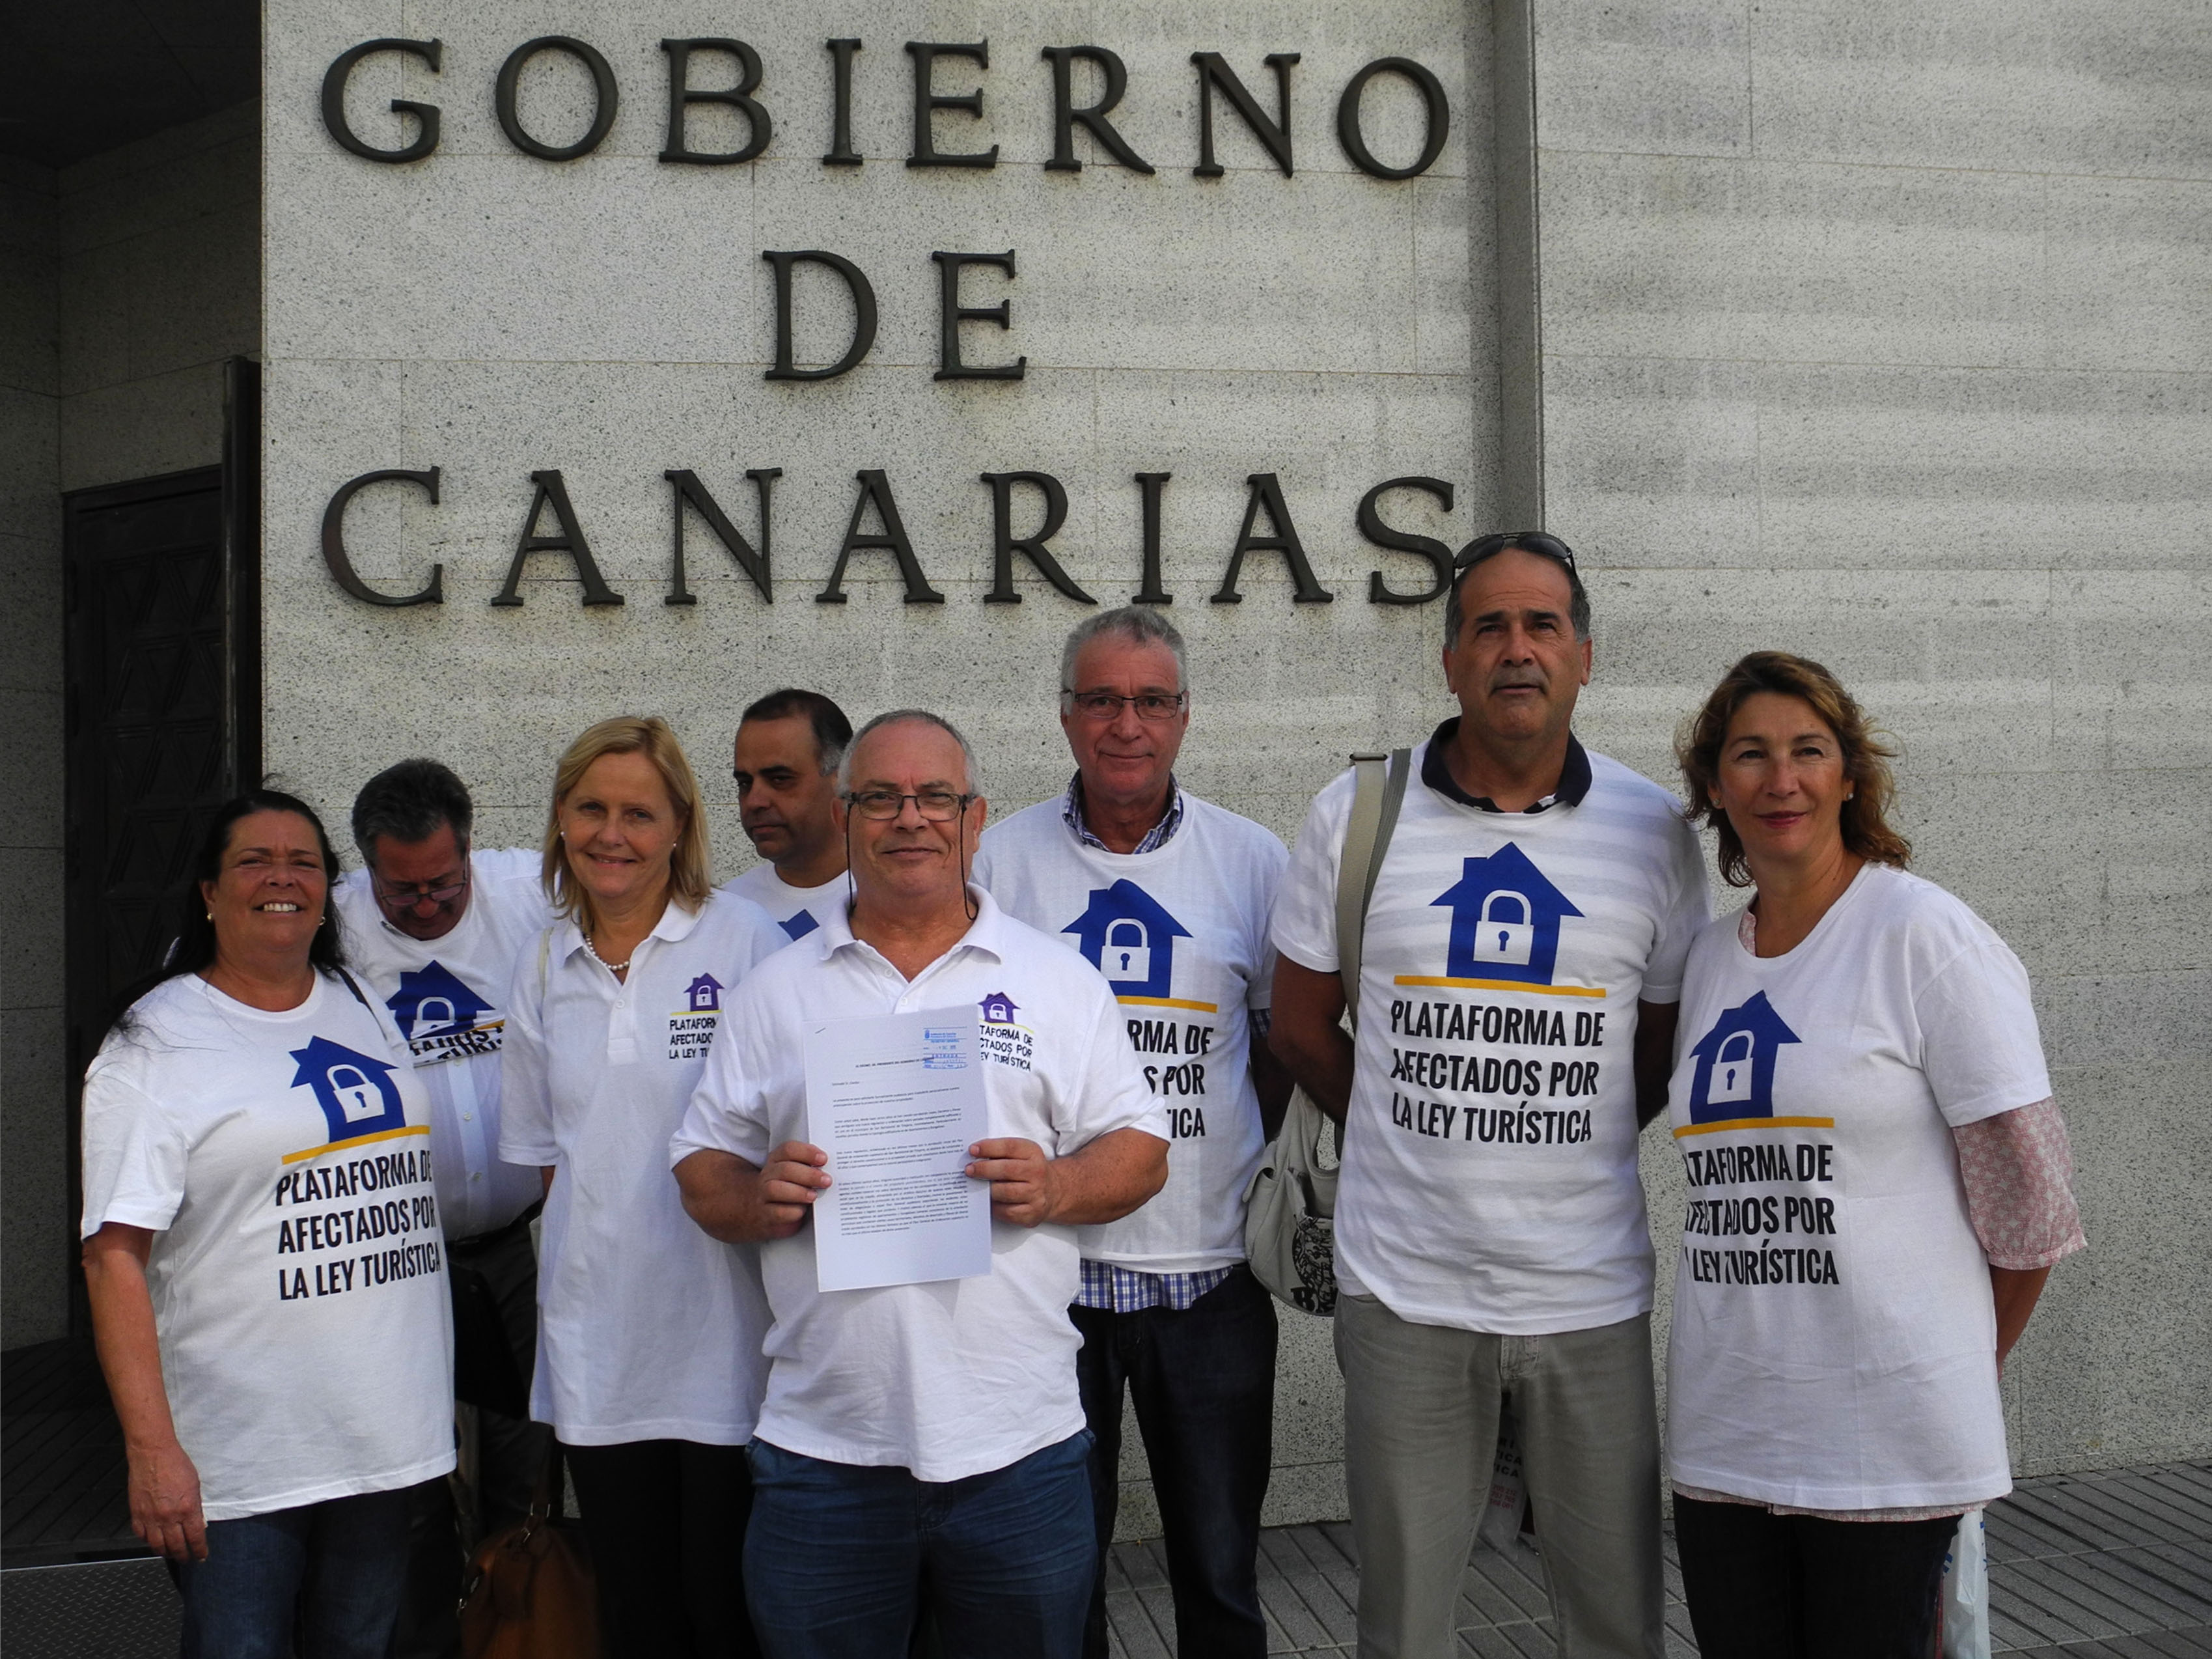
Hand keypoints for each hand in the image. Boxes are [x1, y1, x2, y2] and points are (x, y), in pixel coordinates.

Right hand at [128, 1439, 205, 1561]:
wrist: (153, 1454)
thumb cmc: (176, 1464)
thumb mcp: (195, 1485)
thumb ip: (195, 1506)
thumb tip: (197, 1521)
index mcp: (187, 1509)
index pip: (195, 1538)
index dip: (199, 1550)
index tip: (201, 1556)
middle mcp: (168, 1517)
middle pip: (176, 1546)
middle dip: (183, 1555)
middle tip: (186, 1559)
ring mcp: (150, 1517)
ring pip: (157, 1545)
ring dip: (165, 1552)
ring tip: (171, 1553)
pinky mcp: (136, 1514)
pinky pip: (141, 1535)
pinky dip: (147, 1540)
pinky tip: (152, 1540)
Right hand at [757, 1141, 829, 1238]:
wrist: (754, 1210)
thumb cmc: (784, 1188)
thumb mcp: (792, 1173)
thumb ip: (808, 1166)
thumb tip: (835, 1167)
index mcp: (776, 1161)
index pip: (788, 1150)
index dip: (807, 1152)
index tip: (823, 1159)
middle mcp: (768, 1176)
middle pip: (785, 1169)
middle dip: (808, 1174)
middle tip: (826, 1180)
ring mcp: (763, 1196)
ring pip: (775, 1189)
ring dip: (798, 1192)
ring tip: (814, 1196)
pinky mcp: (765, 1216)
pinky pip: (777, 1212)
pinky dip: (792, 1211)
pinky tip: (802, 1211)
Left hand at [966, 1138, 1061, 1227]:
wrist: (1053, 1191)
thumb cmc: (1029, 1171)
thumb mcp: (1022, 1154)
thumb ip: (1001, 1152)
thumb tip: (974, 1157)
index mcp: (1033, 1153)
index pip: (1010, 1147)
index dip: (989, 1147)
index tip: (972, 1150)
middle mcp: (1037, 1173)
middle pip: (1006, 1170)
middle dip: (984, 1169)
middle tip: (969, 1169)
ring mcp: (1036, 1195)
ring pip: (1005, 1192)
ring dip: (987, 1189)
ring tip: (975, 1186)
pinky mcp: (1031, 1214)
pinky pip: (1007, 1211)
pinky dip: (994, 1207)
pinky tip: (987, 1202)